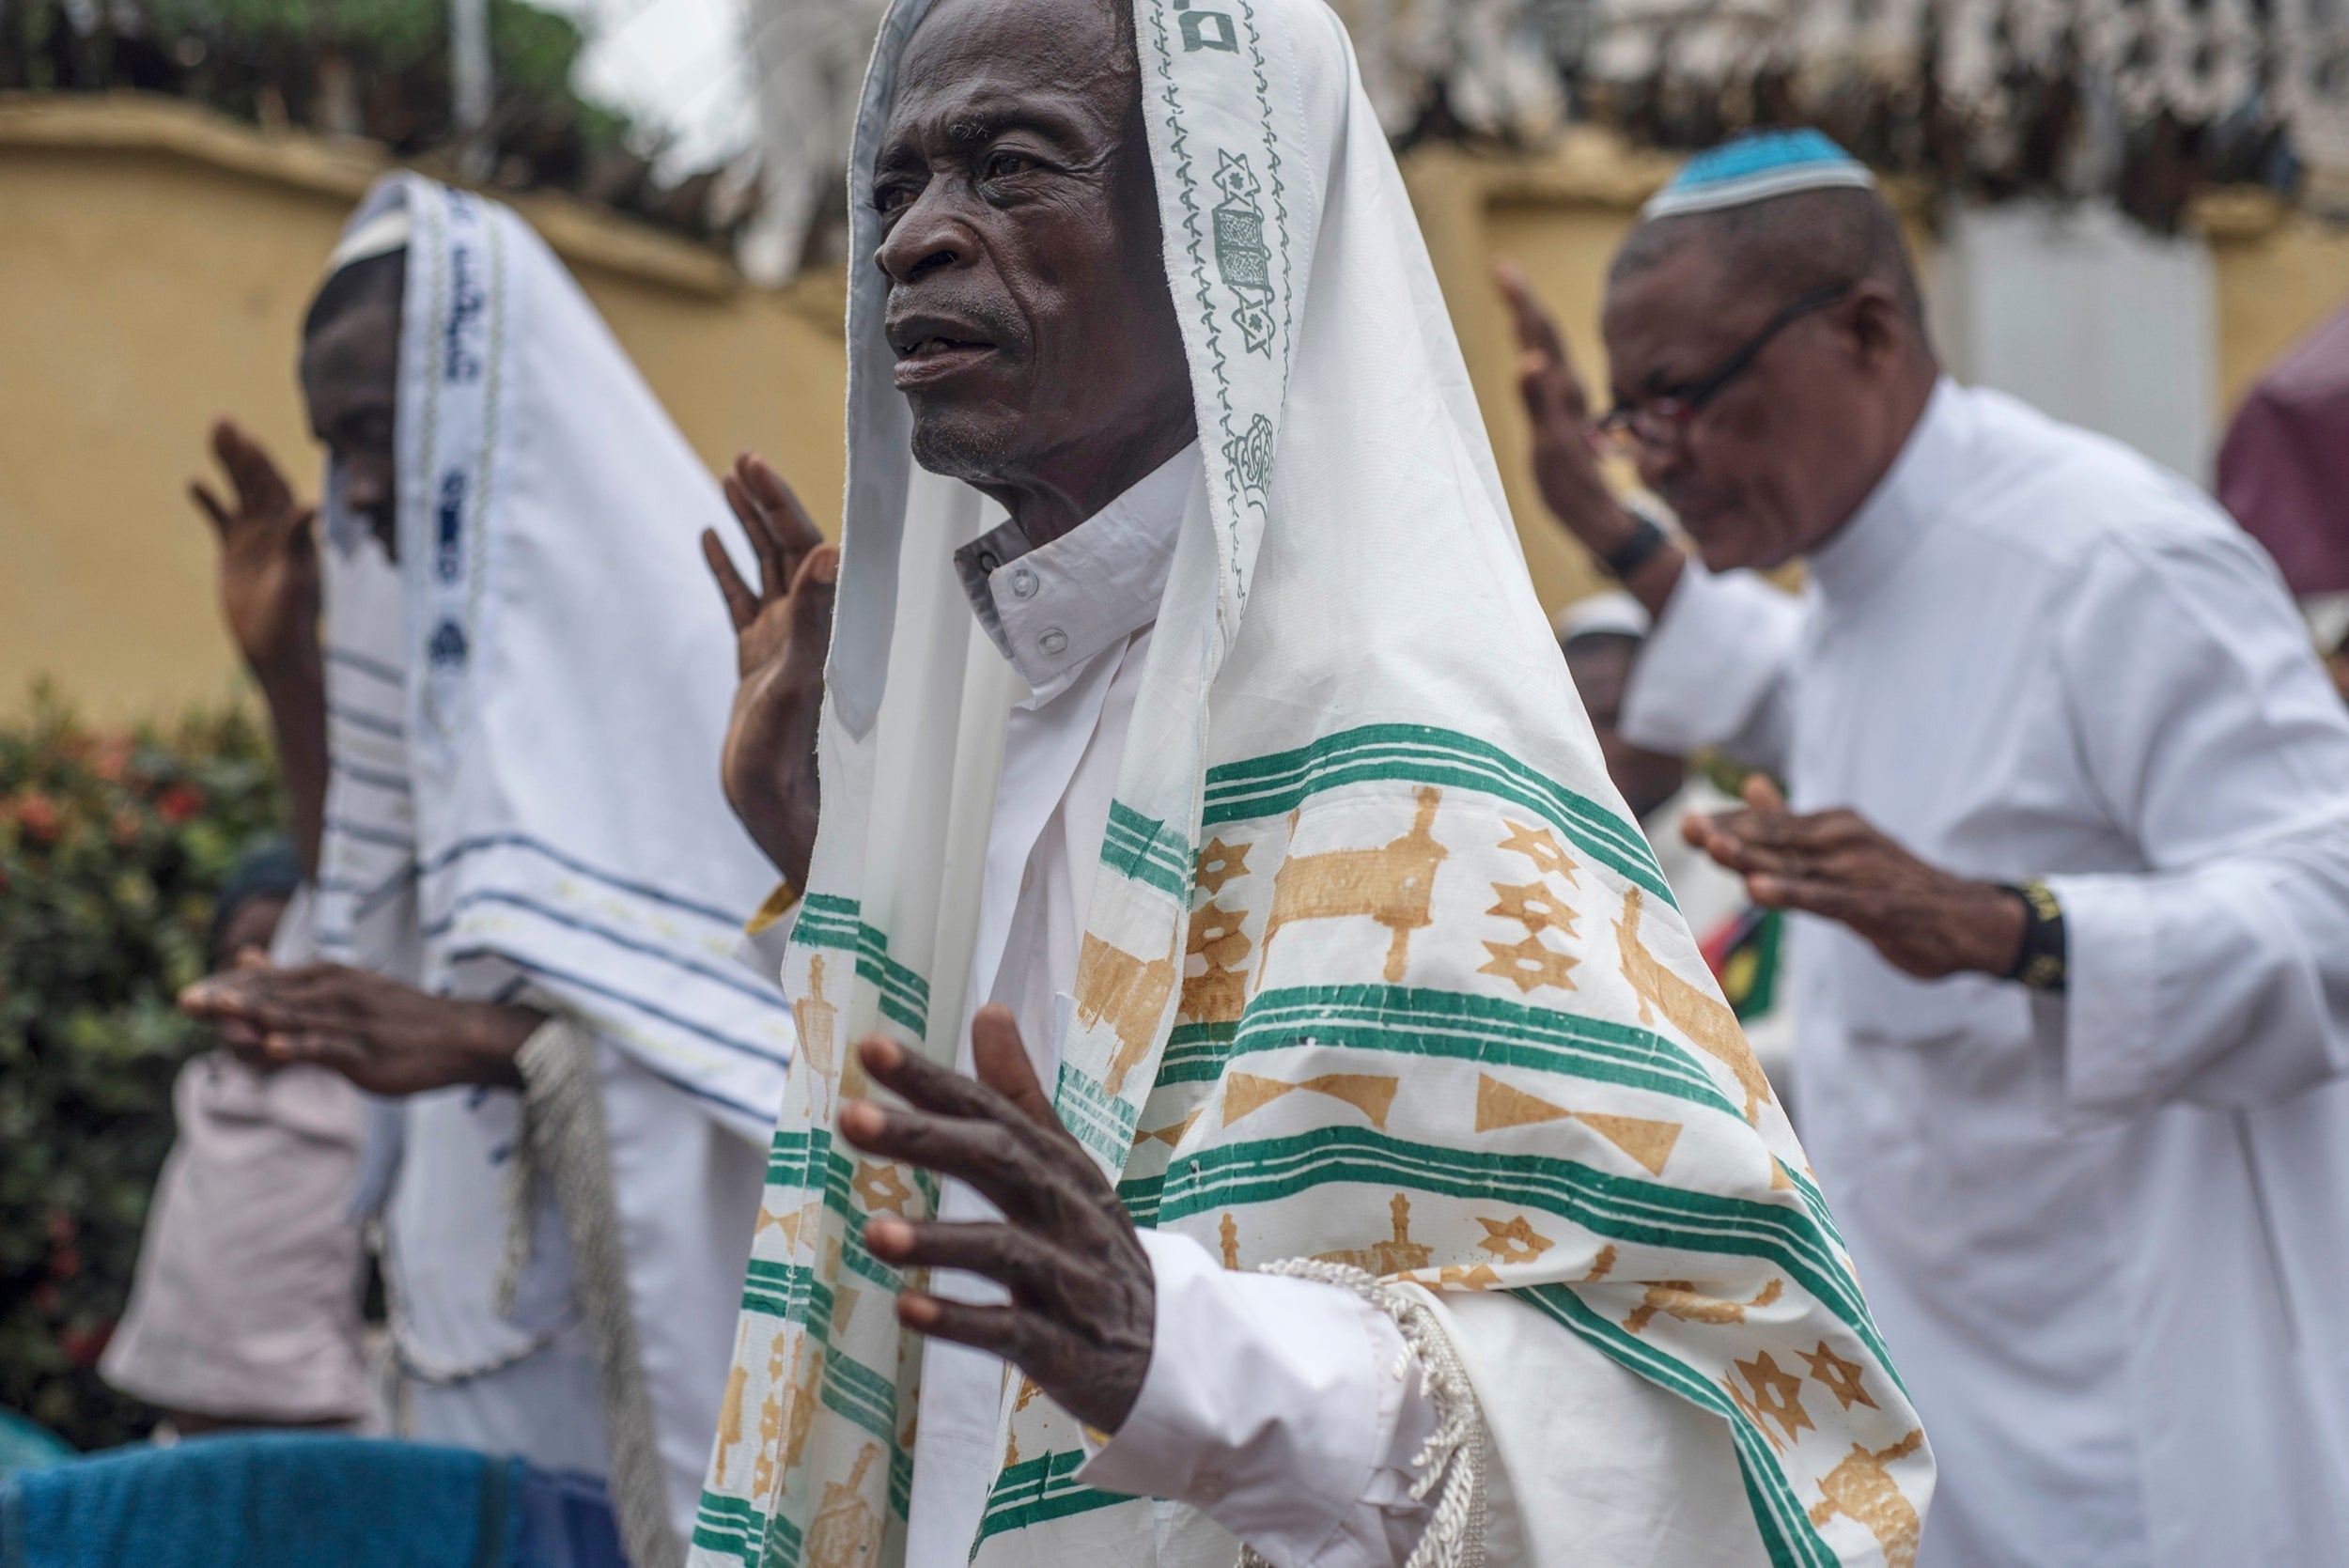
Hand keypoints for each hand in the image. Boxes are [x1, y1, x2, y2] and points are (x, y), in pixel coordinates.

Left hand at [180, 960, 541, 1095]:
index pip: (269, 980)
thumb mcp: (342, 988)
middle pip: (274, 996)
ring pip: (297, 1018)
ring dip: (257, 1014)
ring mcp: (353, 1022)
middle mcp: (338, 993)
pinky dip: (301, 1045)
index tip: (189, 994)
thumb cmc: (397, 1016)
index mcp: (330, 977)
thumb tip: (242, 957)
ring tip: (221, 1010)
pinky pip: (328, 1047)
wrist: (459, 1036)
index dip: (227, 986)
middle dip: (228, 999)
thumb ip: (288, 981)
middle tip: (185, 1001)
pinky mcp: (366, 1052)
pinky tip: (273, 1047)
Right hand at [191, 419, 321, 684]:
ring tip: (212, 434)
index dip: (260, 461)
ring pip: (238, 494)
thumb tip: (312, 504)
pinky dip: (210, 501)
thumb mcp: (295, 577)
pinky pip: (221, 519)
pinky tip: (194, 482)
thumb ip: (298, 541)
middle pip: (255, 482)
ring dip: (226, 466)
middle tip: (221, 420)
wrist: (275, 649)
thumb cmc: (292, 618)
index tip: (244, 436)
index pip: (275, 487)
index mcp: (293, 531)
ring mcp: (254, 540)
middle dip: (240, 452)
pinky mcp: (235, 554)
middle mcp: (275, 530)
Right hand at [702, 453, 836, 887]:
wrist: (780, 815)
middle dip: (767, 502)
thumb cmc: (796, 760)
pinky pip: (739, 604)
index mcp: (824, 627)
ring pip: (765, 570)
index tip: (757, 466)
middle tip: (744, 459)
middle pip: (789, 549)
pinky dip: (727, 569)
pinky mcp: (757, 665)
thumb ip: (817, 618)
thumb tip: (831, 550)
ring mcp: (781, 645)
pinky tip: (710, 538)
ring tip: (731, 480)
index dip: (783, 504)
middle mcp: (808, 630)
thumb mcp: (801, 682)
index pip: (808, 549)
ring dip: (749, 525)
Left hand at [844, 1007, 1153, 1433]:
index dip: (932, 1080)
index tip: (870, 1047)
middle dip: (925, 1139)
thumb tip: (989, 1010)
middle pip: (998, 1162)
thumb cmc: (1092, 1243)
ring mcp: (1070, 1278)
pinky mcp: (1066, 1345)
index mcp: (1057, 1162)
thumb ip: (1019, 1095)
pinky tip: (908, 1311)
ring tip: (872, 1232)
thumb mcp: (1062, 1165)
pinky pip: (1013, 1331)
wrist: (1166, 1344)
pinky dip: (961, 1321)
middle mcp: (1066, 1209)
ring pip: (1005, 1250)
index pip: (990, 1110)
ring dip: (939, 1240)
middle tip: (850, 1117)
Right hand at [1495, 262, 1630, 546]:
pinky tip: (1527, 347)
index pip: (1540, 333)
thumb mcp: (1552, 448)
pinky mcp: (1562, 414)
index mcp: (1563, 390)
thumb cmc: (1573, 489)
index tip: (1502, 267)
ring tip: (1511, 297)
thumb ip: (1540, 403)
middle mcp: (1567, 388)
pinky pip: (1544, 370)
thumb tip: (1530, 357)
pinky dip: (1531, 348)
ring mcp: (1566, 401)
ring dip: (1527, 319)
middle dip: (1523, 299)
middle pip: (1545, 332)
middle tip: (1502, 269)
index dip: (1521, 300)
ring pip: (1546, 348)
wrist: (1598, 517)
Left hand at [1684, 776, 2027, 979]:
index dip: (1729, 823)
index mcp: (1831, 825)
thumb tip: (1752, 785)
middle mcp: (1843, 840)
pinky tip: (1758, 890)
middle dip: (1731, 833)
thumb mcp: (1839, 848)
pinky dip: (1792, 892)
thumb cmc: (1894, 884)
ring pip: (1795, 865)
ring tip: (1714, 849)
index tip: (1687, 824)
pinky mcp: (1874, 906)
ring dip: (1753, 858)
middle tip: (1688, 827)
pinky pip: (1825, 898)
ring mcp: (1859, 872)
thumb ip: (1790, 823)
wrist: (1966, 920)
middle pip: (1776, 837)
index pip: (1768, 822)